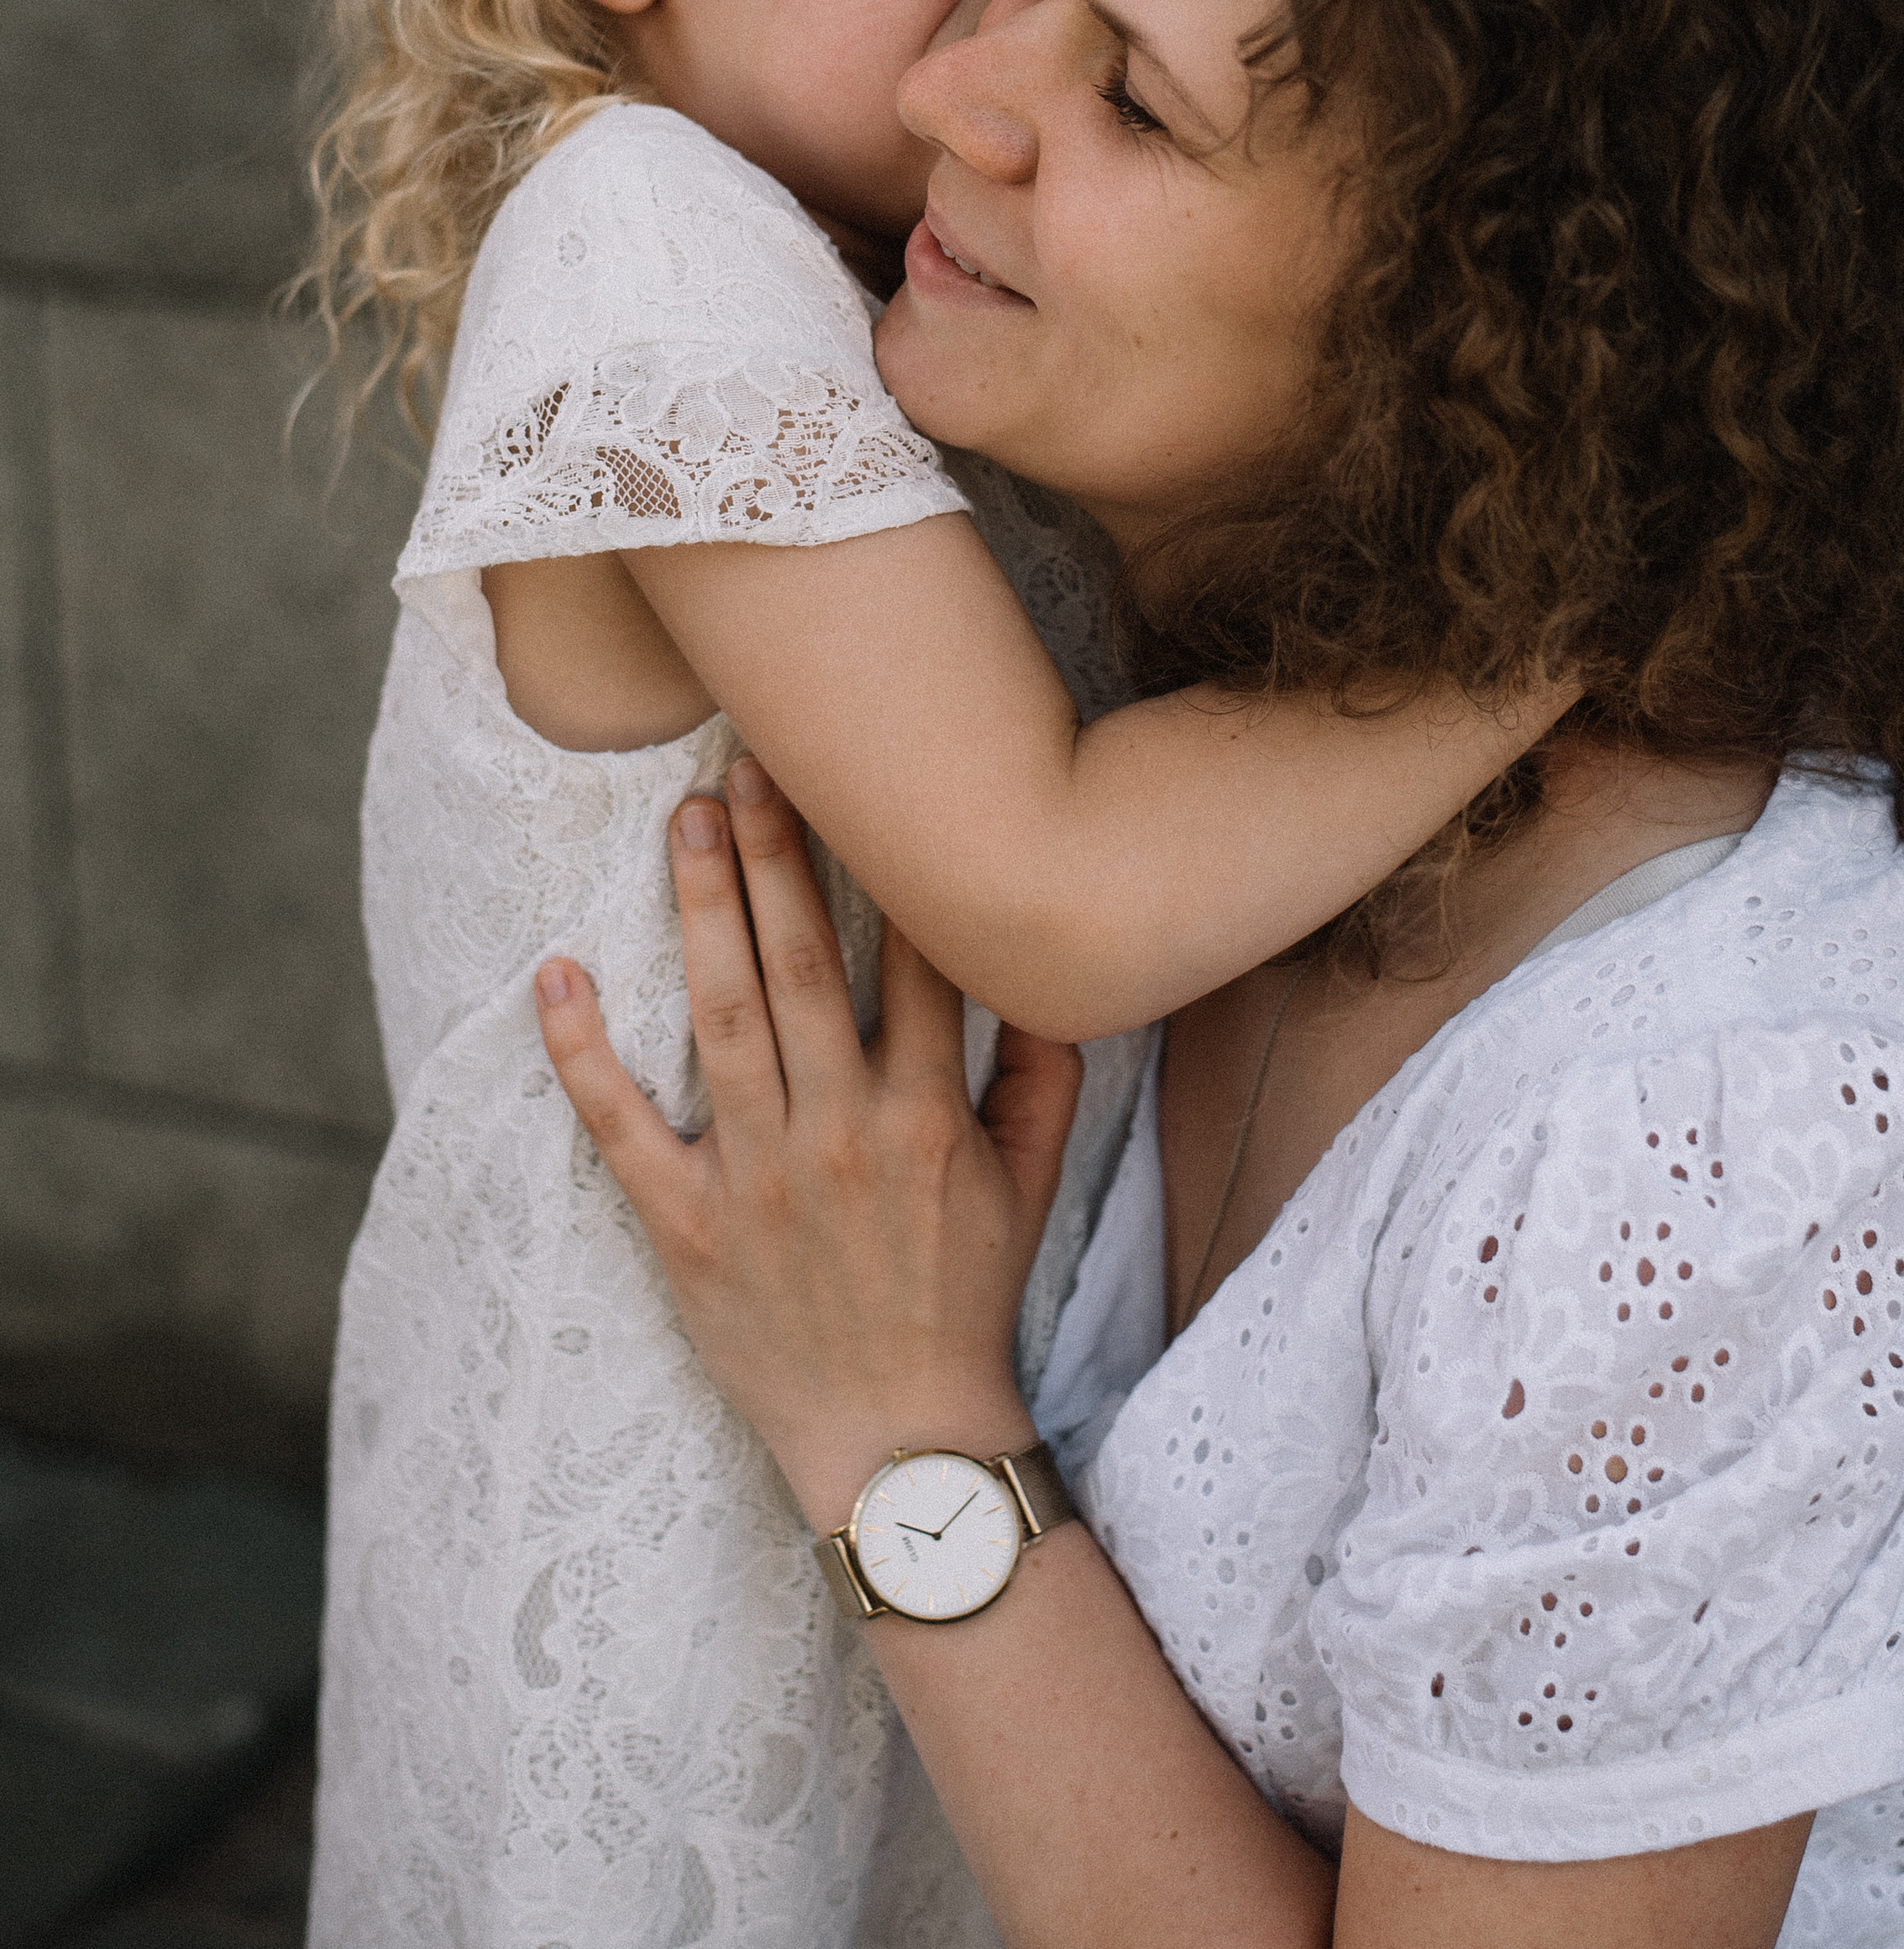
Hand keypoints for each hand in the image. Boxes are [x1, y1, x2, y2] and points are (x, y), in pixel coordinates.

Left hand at [532, 763, 1082, 1527]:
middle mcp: (841, 1132)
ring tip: (684, 822)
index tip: (860, 780)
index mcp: (926, 1114)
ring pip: (722, 1019)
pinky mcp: (687, 1229)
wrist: (900, 1442)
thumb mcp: (1034, 1184)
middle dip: (777, 854)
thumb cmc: (966, 1299)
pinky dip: (583, 1054)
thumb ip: (1044, 1071)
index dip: (886, 861)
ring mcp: (758, 1178)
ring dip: (700, 911)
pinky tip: (556, 975)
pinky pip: (624, 1130)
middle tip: (745, 763)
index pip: (909, 957)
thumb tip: (1045, 968)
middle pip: (801, 964)